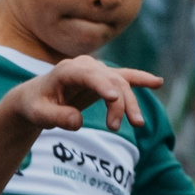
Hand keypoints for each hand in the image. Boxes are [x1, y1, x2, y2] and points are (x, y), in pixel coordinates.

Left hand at [7, 56, 160, 134]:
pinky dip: (141, 80)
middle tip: (115, 128)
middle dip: (119, 104)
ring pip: (121, 83)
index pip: (89, 75)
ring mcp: (97, 70)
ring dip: (131, 103)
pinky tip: (158, 82)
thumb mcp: (38, 114)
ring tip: (138, 124)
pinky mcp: (104, 79)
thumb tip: (77, 122)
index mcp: (67, 70)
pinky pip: (125, 78)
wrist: (35, 98)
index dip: (102, 86)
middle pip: (111, 81)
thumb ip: (56, 117)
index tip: (114, 99)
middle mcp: (85, 66)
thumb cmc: (36, 105)